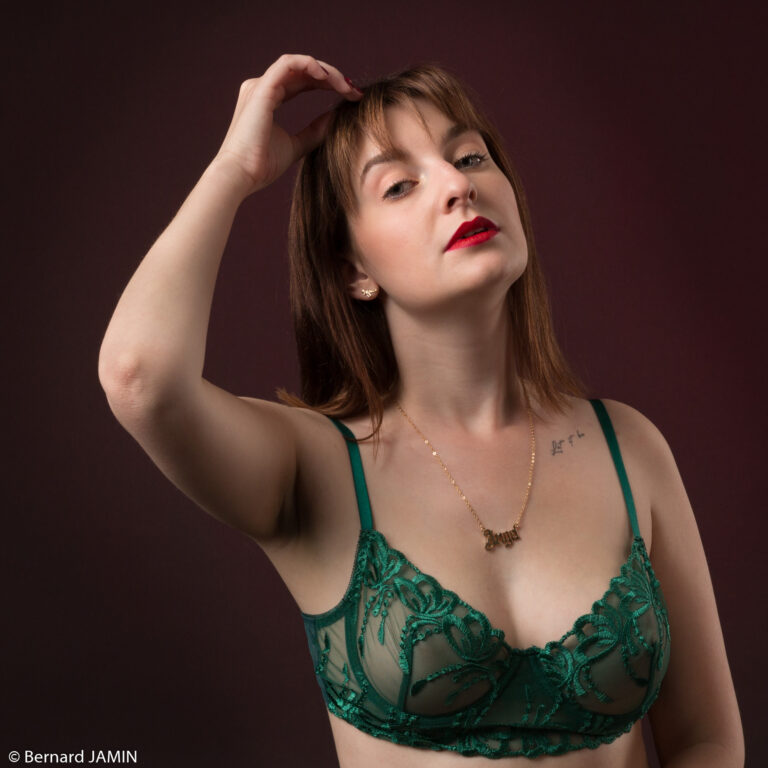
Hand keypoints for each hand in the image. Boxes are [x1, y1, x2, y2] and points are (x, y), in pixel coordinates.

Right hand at [213, 54, 362, 196]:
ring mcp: (260, 85)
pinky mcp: (261, 88)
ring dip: (325, 71)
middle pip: (303, 71)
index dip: (328, 85)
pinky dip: (309, 65)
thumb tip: (336, 118)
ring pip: (299, 64)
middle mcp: (262, 87)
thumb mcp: (297, 145)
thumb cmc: (262, 165)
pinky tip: (327, 77)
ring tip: (345, 86)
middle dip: (332, 78)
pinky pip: (288, 64)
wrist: (241, 175)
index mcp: (268, 99)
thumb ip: (315, 131)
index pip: (303, 82)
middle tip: (355, 91)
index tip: (352, 97)